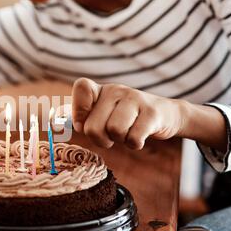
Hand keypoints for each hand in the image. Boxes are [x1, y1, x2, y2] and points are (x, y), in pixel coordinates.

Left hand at [71, 78, 186, 149]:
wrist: (166, 115)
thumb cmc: (126, 118)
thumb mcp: (104, 113)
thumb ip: (84, 118)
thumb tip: (64, 124)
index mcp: (101, 90)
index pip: (81, 86)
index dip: (79, 110)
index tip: (85, 122)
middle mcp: (116, 90)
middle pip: (93, 127)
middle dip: (101, 139)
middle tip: (111, 136)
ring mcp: (135, 99)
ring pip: (114, 131)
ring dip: (120, 140)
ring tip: (127, 133)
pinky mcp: (152, 113)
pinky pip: (133, 138)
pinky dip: (135, 144)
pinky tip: (139, 136)